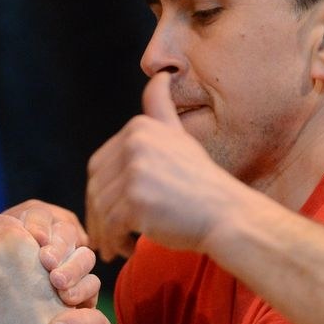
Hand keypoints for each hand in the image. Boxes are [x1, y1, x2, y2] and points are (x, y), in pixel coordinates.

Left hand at [85, 71, 248, 260]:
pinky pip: (110, 227)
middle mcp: (134, 144)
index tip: (111, 212)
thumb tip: (159, 74)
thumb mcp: (179, 137)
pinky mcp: (136, 201)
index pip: (99, 166)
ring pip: (101, 209)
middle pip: (96, 188)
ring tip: (118, 246)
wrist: (227, 214)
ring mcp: (135, 172)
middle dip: (98, 215)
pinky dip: (114, 242)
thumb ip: (160, 110)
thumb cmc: (202, 183)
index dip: (100, 193)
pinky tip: (126, 249)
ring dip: (105, 232)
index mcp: (139, 128)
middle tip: (107, 235)